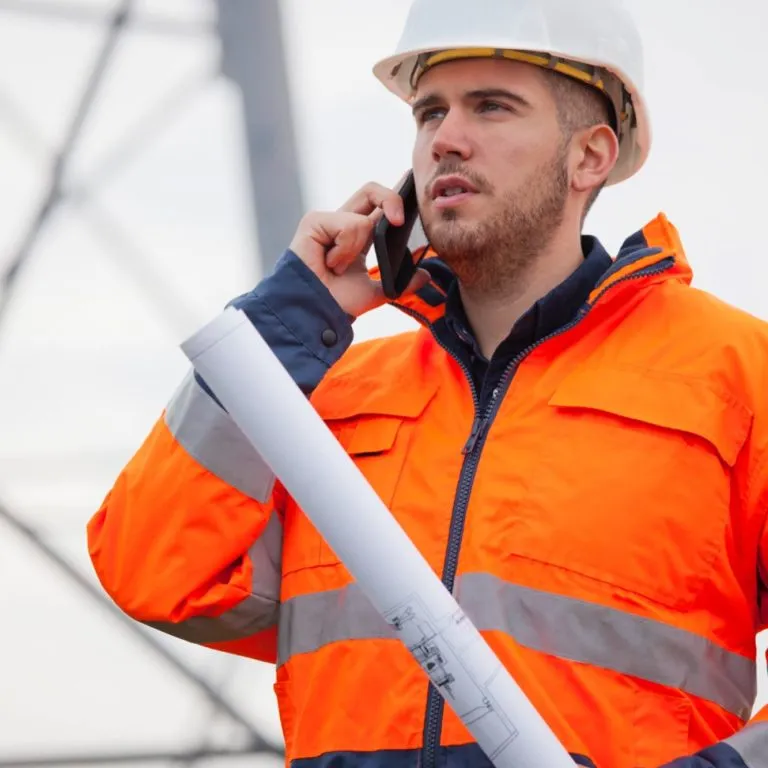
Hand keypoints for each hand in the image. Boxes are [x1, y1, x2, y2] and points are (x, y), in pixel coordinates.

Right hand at [288, 181, 429, 316]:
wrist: (315, 314)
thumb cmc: (337, 303)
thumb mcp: (378, 292)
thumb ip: (402, 284)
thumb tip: (426, 276)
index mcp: (357, 236)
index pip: (379, 206)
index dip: (396, 197)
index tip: (415, 197)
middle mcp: (343, 224)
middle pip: (370, 191)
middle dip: (391, 198)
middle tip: (399, 221)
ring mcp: (327, 221)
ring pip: (363, 220)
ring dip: (357, 250)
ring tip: (338, 268)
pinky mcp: (314, 222)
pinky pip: (348, 226)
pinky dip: (345, 250)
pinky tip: (329, 263)